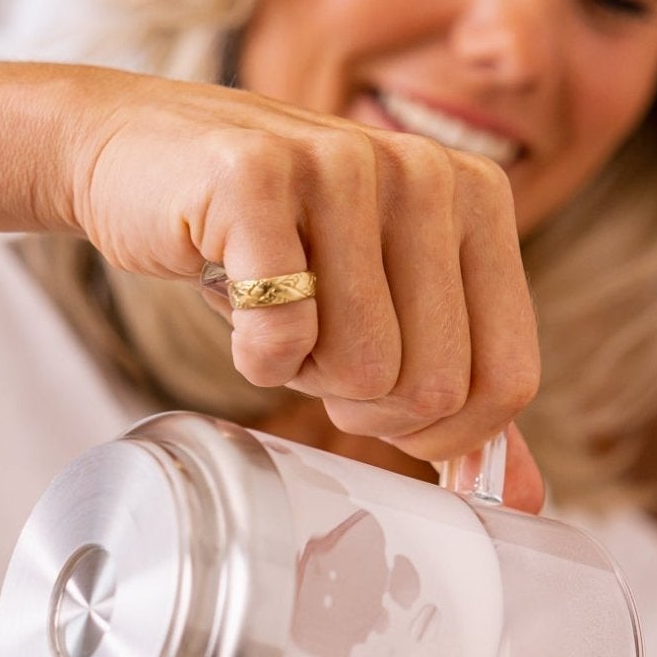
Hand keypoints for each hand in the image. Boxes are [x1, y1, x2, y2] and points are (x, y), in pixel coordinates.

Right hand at [61, 74, 539, 474]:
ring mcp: (343, 163)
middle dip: (362, 406)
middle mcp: (425, 171)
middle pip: (432, 388)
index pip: (508, 381)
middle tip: (316, 345)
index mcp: (477, 200)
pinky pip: (283, 338)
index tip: (387, 406)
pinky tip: (233, 296)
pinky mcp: (256, 176)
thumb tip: (524, 500)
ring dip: (302, 373)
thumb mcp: (385, 312)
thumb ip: (460, 400)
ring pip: (361, 369)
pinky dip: (251, 353)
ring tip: (275, 310)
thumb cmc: (272, 248)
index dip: (441, 435)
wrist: (132, 156)